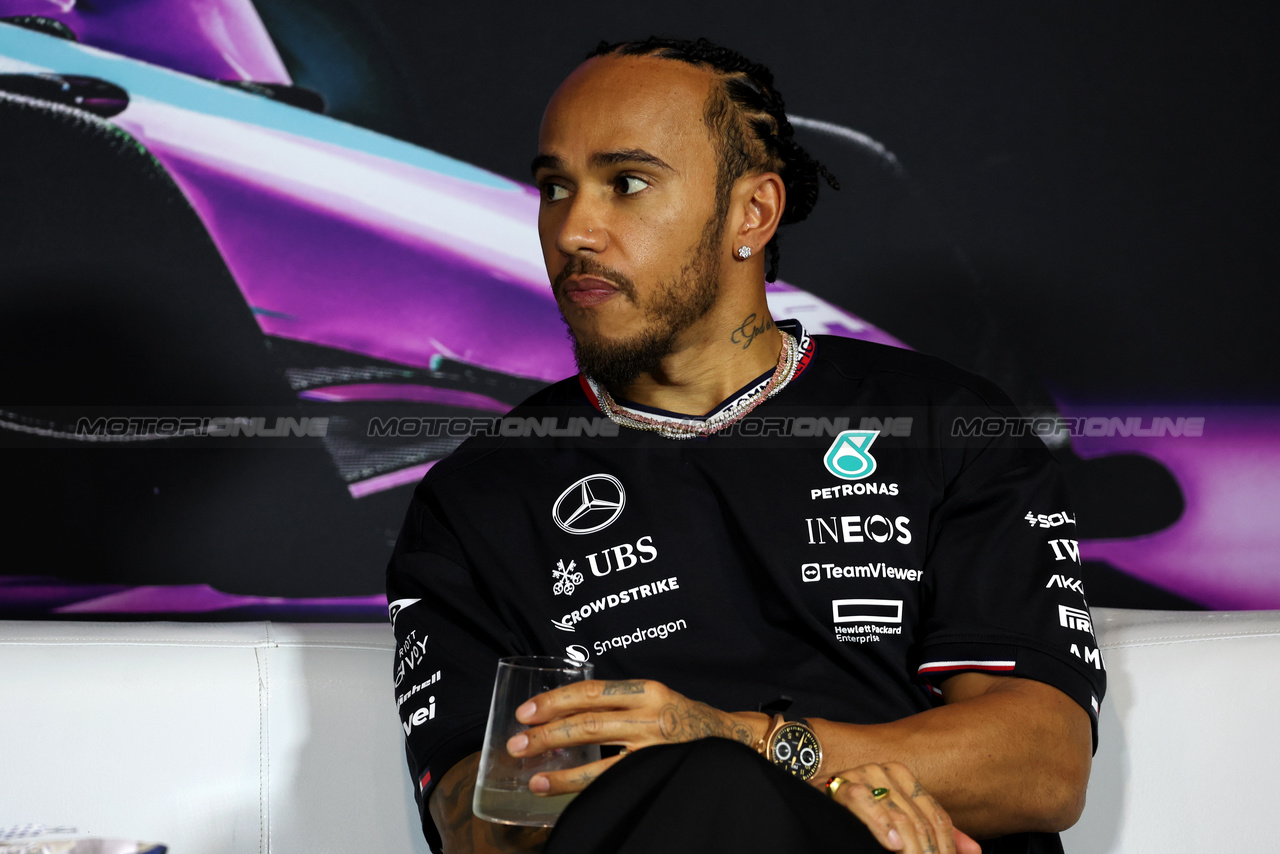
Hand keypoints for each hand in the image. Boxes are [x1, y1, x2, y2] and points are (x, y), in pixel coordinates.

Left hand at [505, 678, 760, 794]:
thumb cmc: (689, 722)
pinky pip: (611, 779)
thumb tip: (568, 713)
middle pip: (587, 720)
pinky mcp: (657, 770)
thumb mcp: (658, 700)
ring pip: (596, 753)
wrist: (735, 742)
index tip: (526, 711)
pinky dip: (581, 784)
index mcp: (647, 690)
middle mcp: (650, 714)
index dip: (555, 700)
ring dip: (559, 765)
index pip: (592, 691)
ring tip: (531, 773)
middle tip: (516, 743)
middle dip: (547, 732)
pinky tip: (559, 788)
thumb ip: (622, 703)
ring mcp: (654, 746)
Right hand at [825, 763, 980, 853]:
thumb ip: (932, 834)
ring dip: (911, 847)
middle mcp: (883, 771)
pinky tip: (892, 845)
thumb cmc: (855, 820)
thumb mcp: (898, 827)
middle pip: (920, 819)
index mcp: (902, 777)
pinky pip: (864, 802)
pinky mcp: (838, 786)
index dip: (947, 847)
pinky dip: (880, 825)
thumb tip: (974, 850)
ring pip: (898, 815)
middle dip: (929, 852)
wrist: (806, 810)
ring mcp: (860, 776)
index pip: (936, 816)